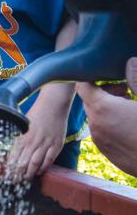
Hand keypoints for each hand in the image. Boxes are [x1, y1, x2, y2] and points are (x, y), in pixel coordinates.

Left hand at [7, 94, 68, 179]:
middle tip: (15, 181)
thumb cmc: (36, 114)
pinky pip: (49, 160)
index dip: (11, 167)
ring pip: (35, 163)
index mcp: (22, 137)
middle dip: (18, 173)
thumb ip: (19, 138)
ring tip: (26, 179)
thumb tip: (13, 151)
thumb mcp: (23, 126)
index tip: (8, 175)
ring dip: (30, 173)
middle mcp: (32, 142)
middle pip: (23, 162)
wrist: (53, 106)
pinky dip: (44, 167)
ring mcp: (45, 144)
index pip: (14, 156)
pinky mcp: (56, 145)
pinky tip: (40, 172)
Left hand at [74, 57, 136, 176]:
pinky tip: (132, 126)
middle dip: (105, 92)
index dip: (92, 77)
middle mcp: (96, 124)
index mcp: (103, 108)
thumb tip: (130, 62)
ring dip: (109, 109)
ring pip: (96, 117)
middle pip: (89, 100)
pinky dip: (112, 124)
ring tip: (131, 109)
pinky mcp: (107, 152)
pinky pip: (103, 132)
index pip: (82, 85)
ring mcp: (100, 140)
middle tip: (126, 91)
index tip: (108, 75)